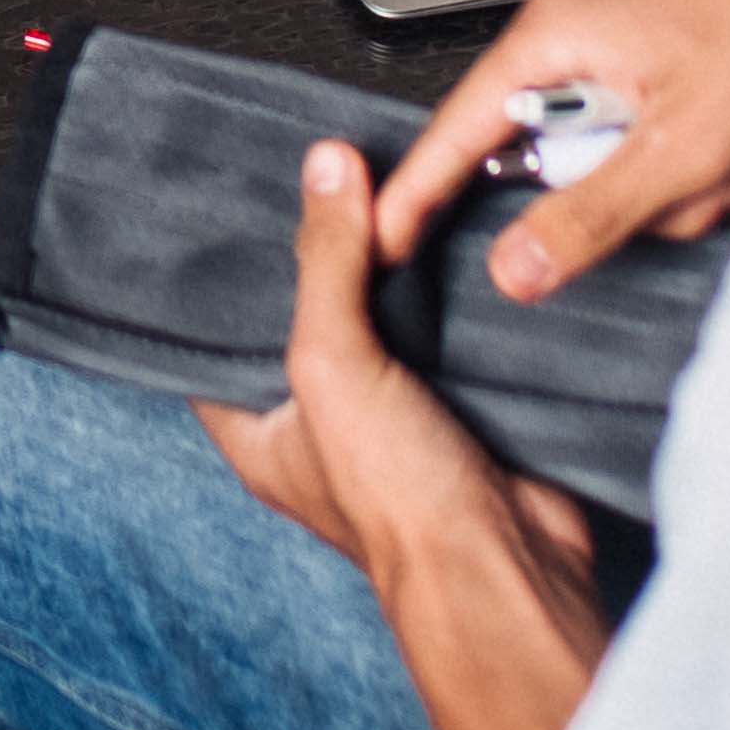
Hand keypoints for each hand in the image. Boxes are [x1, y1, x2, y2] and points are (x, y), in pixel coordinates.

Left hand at [202, 139, 601, 620]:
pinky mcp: (458, 404)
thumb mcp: (332, 366)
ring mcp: (391, 415)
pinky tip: (450, 224)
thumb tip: (326, 165)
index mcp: (259, 430)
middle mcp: (318, 423)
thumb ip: (325, 264)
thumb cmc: (398, 501)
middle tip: (321, 164)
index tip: (234, 196)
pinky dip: (449, 286)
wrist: (511, 564)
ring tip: (382, 173)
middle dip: (318, 250)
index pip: (218, 337)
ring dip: (389, 260)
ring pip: (380, 316)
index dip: (223, 271)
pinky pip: (444, 329)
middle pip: (306, 316)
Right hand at [370, 0, 729, 292]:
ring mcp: (633, 43)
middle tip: (692, 181)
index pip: (457, 127)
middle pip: (557, 157)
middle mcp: (583, 28)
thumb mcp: (682, 149)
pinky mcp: (677, 62)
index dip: (419, 191)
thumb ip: (588, 214)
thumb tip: (512, 268)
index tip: (380, 243)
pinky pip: (660, 143)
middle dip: (626, 195)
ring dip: (679, 185)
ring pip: (619, 161)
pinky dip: (705, 164)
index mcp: (558, 31)